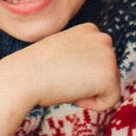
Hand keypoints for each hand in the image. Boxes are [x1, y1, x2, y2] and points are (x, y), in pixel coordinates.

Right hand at [0, 23, 119, 112]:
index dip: (80, 73)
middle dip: (87, 82)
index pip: (98, 61)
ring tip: (67, 83)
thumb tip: (89, 71)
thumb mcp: (62, 52)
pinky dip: (93, 105)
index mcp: (91, 30)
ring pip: (108, 86)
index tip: (61, 70)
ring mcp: (108, 56)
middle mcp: (103, 38)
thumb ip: (80, 56)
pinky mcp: (109, 76)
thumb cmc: (36, 68)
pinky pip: (110, 100)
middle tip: (63, 78)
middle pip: (106, 73)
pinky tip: (75, 95)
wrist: (25, 76)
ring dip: (88, 92)